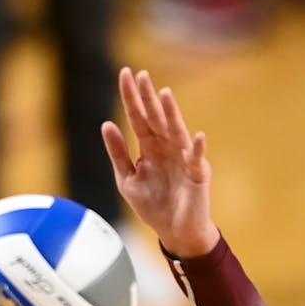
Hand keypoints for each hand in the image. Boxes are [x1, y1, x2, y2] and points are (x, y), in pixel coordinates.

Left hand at [103, 67, 217, 258]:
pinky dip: (198, 149)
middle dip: (147, 97)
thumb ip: (118, 153)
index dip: (131, 98)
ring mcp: (184, 159)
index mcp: (150, 147)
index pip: (138, 117)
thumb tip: (106, 124)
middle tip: (140, 74)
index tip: (124, 74)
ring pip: (176, 132)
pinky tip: (197, 137)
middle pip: (156, 118)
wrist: (175, 232)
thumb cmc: (153, 205)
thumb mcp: (127, 179)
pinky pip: (198, 160)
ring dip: (171, 114)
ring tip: (163, 94)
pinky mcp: (198, 175)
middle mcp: (167, 148)